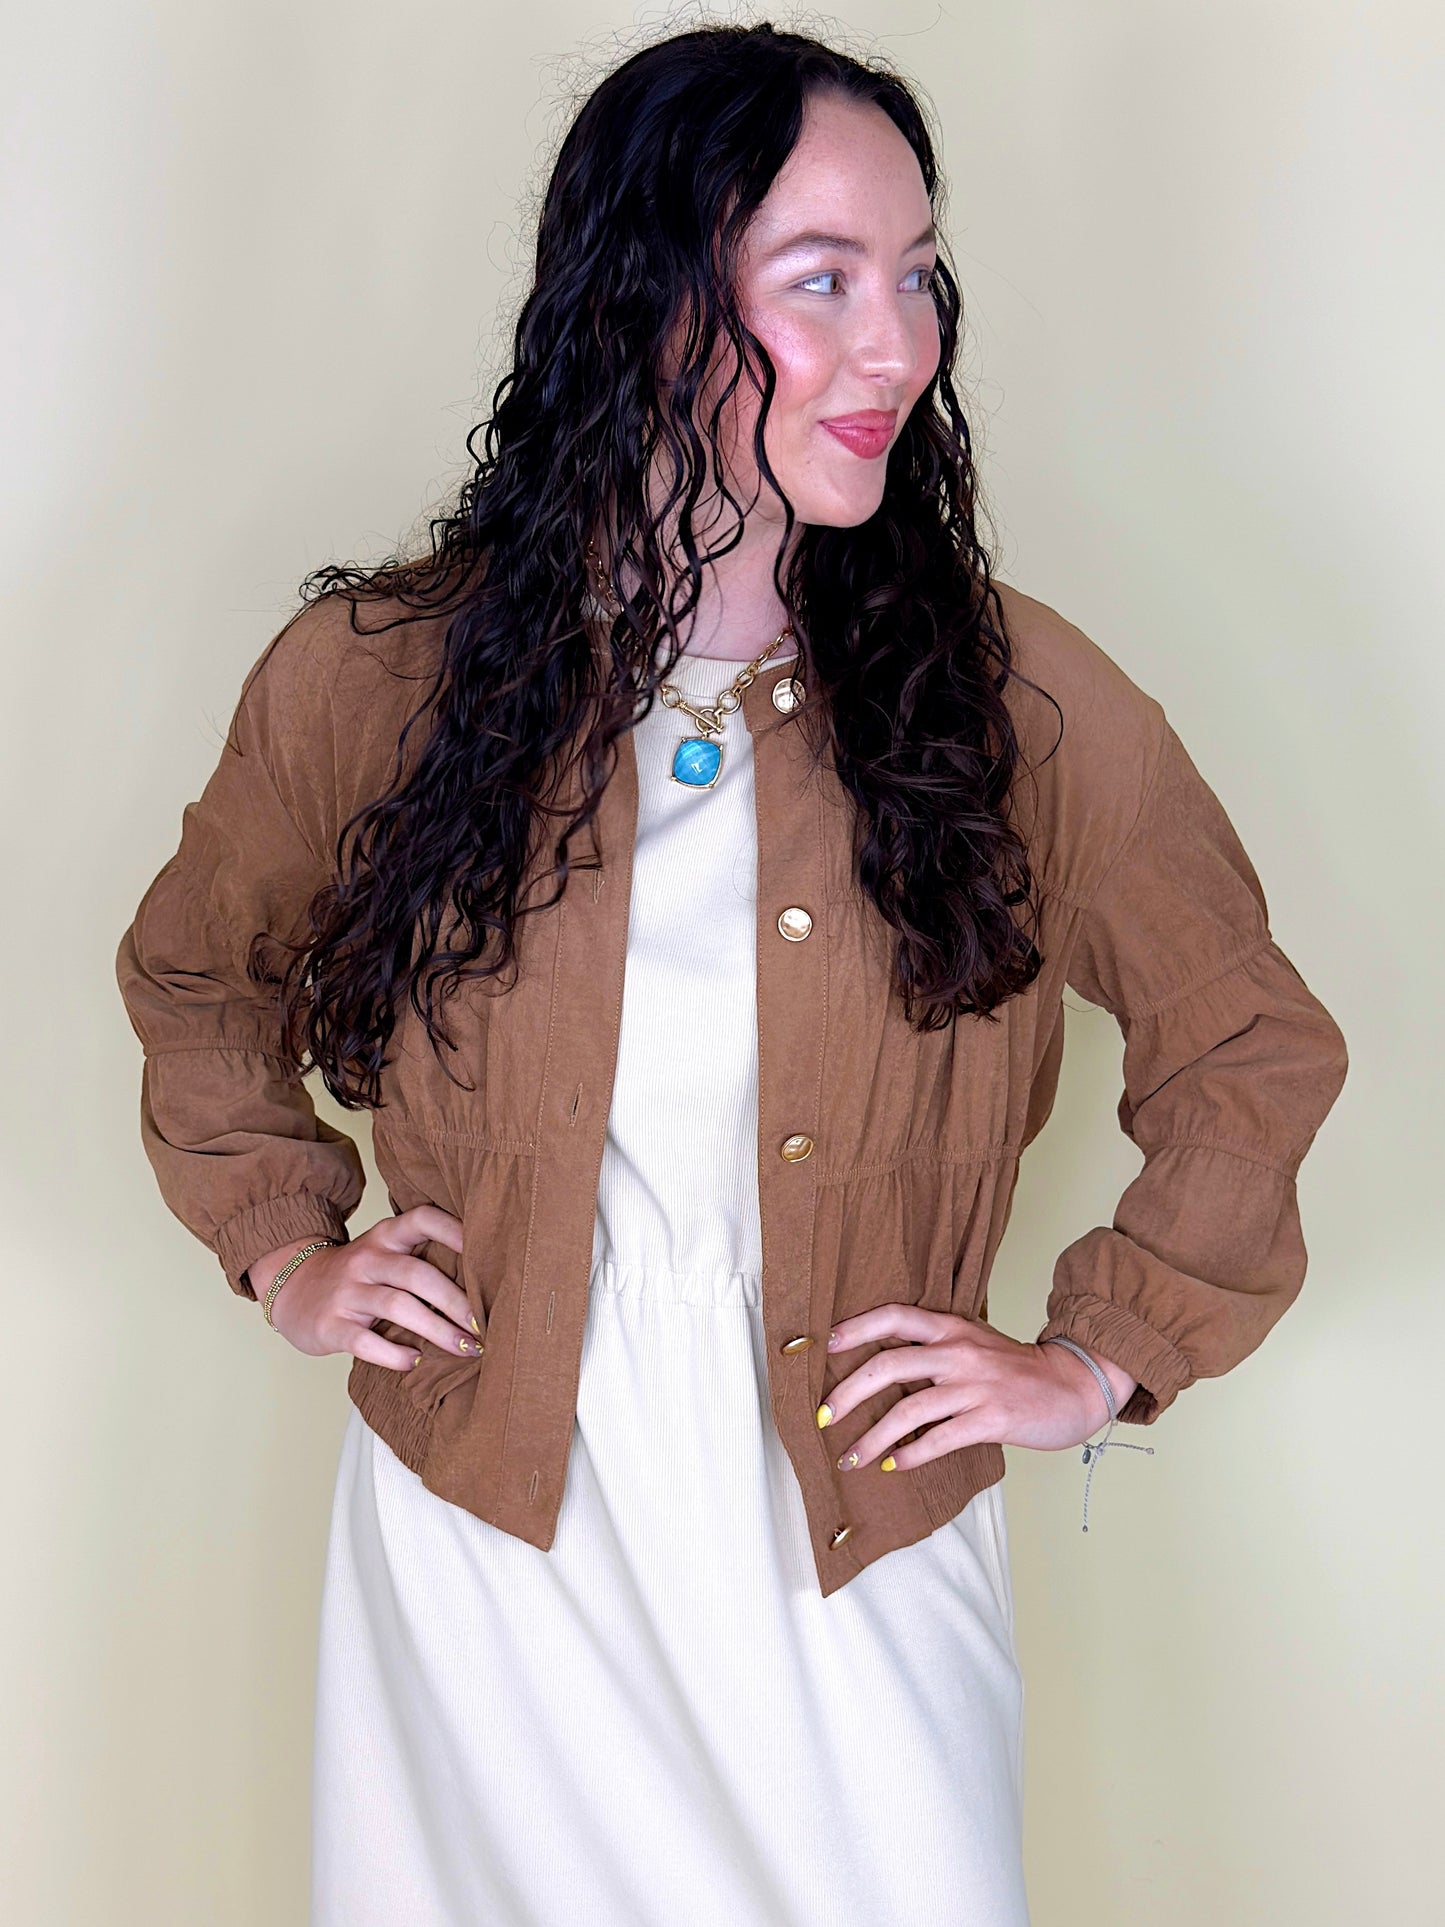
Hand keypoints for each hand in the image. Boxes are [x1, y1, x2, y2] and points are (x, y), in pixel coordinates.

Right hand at [249, 1205, 479, 1370]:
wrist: (291, 1289)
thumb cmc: (357, 1276)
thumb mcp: (383, 1255)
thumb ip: (421, 1258)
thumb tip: (485, 1283)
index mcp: (385, 1238)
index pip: (422, 1219)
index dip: (455, 1230)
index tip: (489, 1253)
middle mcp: (366, 1260)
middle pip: (417, 1274)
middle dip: (456, 1301)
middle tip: (485, 1326)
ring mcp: (347, 1293)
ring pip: (397, 1306)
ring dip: (437, 1330)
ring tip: (465, 1349)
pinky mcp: (331, 1326)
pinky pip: (365, 1342)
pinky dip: (394, 1355)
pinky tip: (416, 1362)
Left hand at [822, 1305, 1137, 1472]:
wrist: (1073, 1385)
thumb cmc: (1015, 1368)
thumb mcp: (973, 1342)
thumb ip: (933, 1346)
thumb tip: (880, 1362)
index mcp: (951, 1328)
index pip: (894, 1316)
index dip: (857, 1328)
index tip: (825, 1346)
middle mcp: (958, 1352)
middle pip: (888, 1365)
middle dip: (848, 1393)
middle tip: (823, 1417)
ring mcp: (975, 1386)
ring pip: (909, 1409)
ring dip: (873, 1437)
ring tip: (851, 1458)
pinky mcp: (991, 1418)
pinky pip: (939, 1439)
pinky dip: (911, 1455)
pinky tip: (893, 1466)